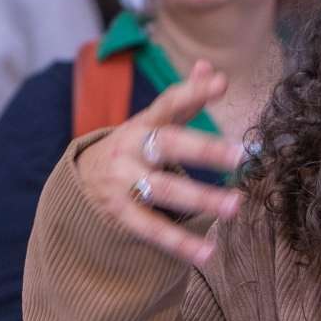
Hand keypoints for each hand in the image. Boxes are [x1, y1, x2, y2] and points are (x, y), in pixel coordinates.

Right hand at [74, 61, 248, 265]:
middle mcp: (132, 149)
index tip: (221, 85)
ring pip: (163, 190)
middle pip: (168, 145)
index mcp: (143, 123)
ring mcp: (124, 182)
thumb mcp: (152, 122)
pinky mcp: (121, 214)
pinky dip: (180, 244)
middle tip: (240, 155)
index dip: (193, 92)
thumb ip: (184, 99)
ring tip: (235, 206)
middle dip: (204, 149)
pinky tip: (208, 253)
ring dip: (200, 198)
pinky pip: (152, 230)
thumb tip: (211, 68)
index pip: (168, 103)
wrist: (80, 180)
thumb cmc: (133, 147)